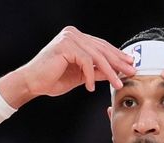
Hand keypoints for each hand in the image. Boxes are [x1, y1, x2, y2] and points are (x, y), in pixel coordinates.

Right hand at [18, 26, 135, 96]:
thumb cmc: (52, 79)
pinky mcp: (65, 46)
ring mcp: (69, 38)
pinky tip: (91, 87)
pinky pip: (85, 61)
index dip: (117, 55)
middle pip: (101, 49)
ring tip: (117, 84)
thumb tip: (115, 72)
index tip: (130, 64)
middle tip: (131, 72)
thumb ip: (96, 71)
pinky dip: (90, 76)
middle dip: (118, 62)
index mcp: (76, 37)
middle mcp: (73, 34)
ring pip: (96, 56)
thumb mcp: (81, 76)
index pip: (101, 46)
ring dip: (109, 72)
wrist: (32, 83)